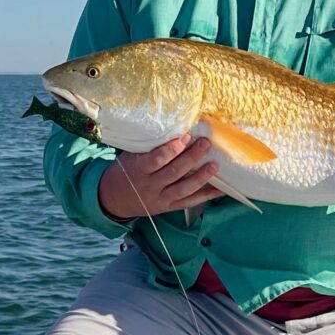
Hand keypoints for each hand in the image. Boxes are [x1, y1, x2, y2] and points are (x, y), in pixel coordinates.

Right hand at [98, 137, 223, 221]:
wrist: (115, 198)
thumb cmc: (126, 170)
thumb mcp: (131, 156)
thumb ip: (150, 148)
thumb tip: (175, 128)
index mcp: (139, 170)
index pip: (157, 159)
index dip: (172, 149)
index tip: (186, 136)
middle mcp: (150, 186)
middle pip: (174, 172)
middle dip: (192, 157)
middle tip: (206, 143)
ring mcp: (161, 198)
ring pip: (184, 188)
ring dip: (201, 177)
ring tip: (215, 165)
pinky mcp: (169, 207)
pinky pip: (189, 202)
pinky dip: (206, 196)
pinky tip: (220, 189)